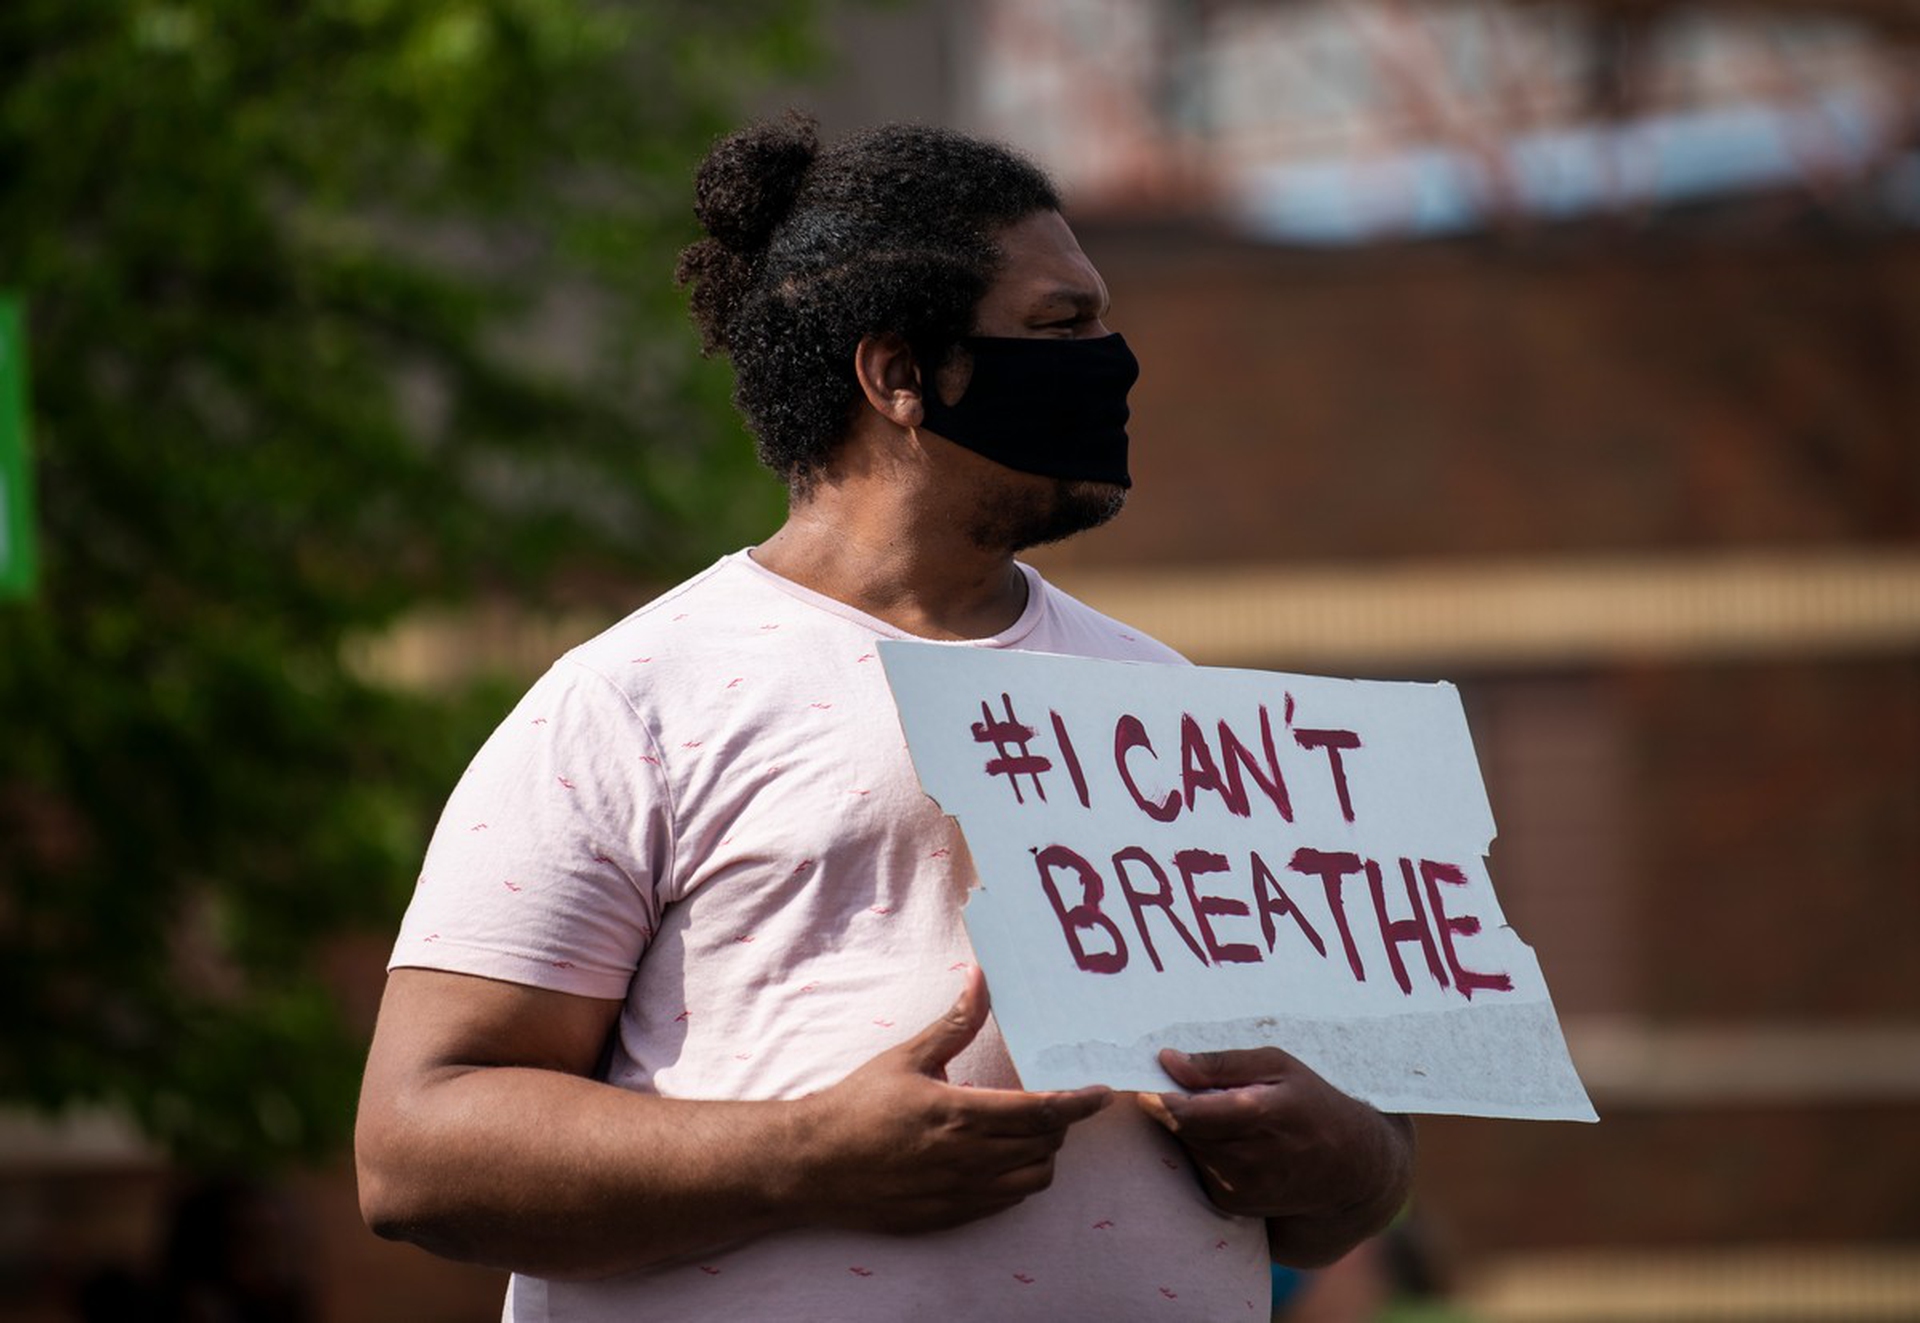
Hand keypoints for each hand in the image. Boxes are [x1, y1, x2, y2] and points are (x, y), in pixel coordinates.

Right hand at [799, 966, 1111, 1234]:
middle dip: (1060, 1125)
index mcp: (959, 1114)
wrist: (813, 1164)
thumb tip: (981, 980)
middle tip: (1055, 1103)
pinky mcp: (949, 1215)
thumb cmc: (857, 1105)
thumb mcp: (907, 1057)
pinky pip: (1005, 1202)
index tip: (1099, 1094)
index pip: (1041, 1112)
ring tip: (1031, 1132)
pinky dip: (1017, 1179)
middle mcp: (967, 1158)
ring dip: (1042, 1155)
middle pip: (1045, 1146)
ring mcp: (960, 1192)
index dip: (1078, 1104)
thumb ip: (954, 1023)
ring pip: (1033, 1180)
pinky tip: (1002, 1158)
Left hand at [1137, 1046, 1412, 1266]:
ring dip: (1187, 1129)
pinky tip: (1226, 1139)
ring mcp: (1239, 1186)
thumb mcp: (1277, 1066)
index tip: (1145, 1081)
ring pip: (1186, 1149)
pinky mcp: (1232, 1203)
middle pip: (1179, 1131)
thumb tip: (1167, 1059)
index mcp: (1259, 1115)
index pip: (1185, 1113)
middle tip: (1178, 1089)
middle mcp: (1247, 1158)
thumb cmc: (1311, 1104)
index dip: (1157, 1097)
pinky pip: (1197, 1168)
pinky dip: (1201, 1150)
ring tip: (1216, 1113)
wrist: (1352, 1169)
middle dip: (1170, 1108)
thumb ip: (1219, 1063)